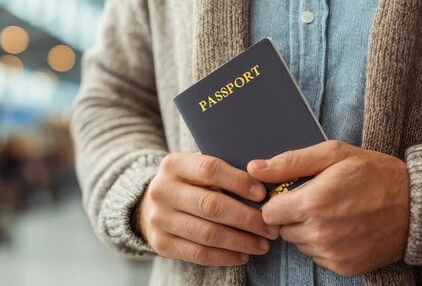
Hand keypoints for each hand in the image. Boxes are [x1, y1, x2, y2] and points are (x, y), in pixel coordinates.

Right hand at [137, 153, 279, 265]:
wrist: (150, 206)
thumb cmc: (187, 185)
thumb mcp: (196, 169)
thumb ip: (223, 172)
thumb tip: (264, 184)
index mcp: (173, 165)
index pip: (210, 169)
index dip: (239, 181)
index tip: (262, 194)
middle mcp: (161, 190)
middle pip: (211, 205)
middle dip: (247, 218)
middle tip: (271, 227)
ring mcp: (159, 219)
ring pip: (207, 233)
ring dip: (241, 241)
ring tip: (262, 244)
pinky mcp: (160, 243)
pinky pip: (198, 254)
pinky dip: (225, 257)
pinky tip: (243, 255)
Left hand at [247, 140, 409, 275]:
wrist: (415, 205)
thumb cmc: (373, 173)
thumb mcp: (332, 154)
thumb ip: (289, 162)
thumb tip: (254, 168)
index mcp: (313, 203)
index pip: (268, 212)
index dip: (276, 201)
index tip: (290, 193)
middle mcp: (320, 232)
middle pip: (281, 229)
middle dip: (291, 214)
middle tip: (315, 200)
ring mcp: (332, 253)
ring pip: (298, 243)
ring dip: (306, 229)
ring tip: (332, 212)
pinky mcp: (343, 266)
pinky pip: (316, 256)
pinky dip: (322, 244)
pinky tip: (341, 228)